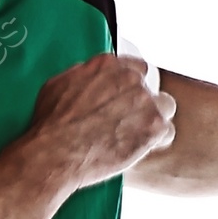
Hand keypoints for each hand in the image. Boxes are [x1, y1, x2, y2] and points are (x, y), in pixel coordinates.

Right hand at [28, 52, 176, 190]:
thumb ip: (82, 76)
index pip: (135, 67)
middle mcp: (129, 78)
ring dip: (155, 118)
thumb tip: (89, 76)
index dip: (131, 86)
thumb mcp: (58, 85)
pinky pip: (167, 131)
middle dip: (141, 103)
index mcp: (107, 65)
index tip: (126, 99)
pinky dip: (157, 141)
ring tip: (139, 135)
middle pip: (150, 87)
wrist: (55, 153)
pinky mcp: (153, 127)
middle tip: (128, 122)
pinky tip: (141, 148)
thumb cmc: (50, 124)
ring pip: (165, 106)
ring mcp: (144, 101)